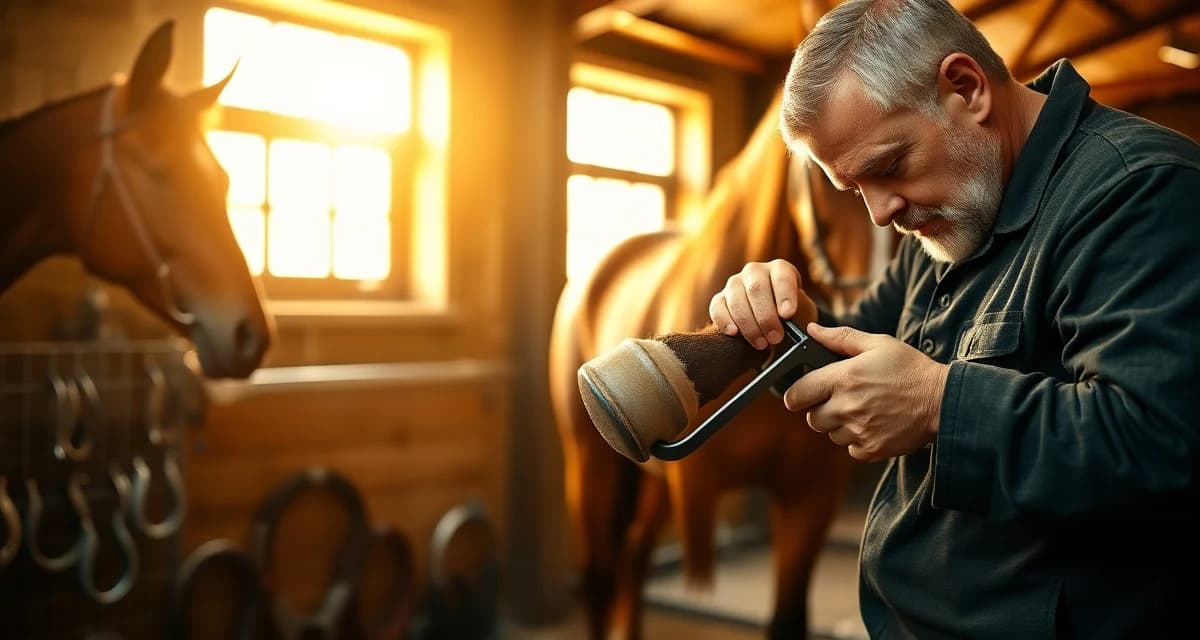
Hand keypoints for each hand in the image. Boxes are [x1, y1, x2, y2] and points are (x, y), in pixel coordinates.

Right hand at [709, 259, 816, 349]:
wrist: (773, 325)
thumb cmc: (791, 317)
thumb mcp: (802, 313)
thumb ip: (800, 314)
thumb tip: (797, 325)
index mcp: (780, 269)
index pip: (782, 276)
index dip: (784, 294)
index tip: (787, 314)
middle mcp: (755, 271)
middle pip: (756, 288)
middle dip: (766, 316)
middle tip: (776, 337)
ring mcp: (735, 283)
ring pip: (736, 298)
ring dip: (749, 324)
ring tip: (760, 343)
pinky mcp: (720, 299)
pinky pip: (718, 307)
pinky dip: (725, 321)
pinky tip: (734, 333)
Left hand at [784, 323, 949, 461]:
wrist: (942, 400)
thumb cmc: (910, 368)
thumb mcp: (877, 344)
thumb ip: (841, 338)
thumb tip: (812, 331)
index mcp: (844, 378)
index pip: (799, 393)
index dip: (795, 394)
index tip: (799, 395)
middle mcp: (847, 406)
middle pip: (812, 418)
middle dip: (820, 409)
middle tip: (840, 400)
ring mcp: (859, 430)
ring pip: (831, 434)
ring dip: (840, 425)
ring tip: (862, 410)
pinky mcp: (872, 449)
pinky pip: (850, 449)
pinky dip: (857, 440)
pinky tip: (873, 424)